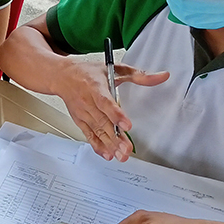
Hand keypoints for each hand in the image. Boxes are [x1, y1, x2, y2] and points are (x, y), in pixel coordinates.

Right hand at [52, 58, 167, 161]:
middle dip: (115, 137)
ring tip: (120, 155)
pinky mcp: (80, 121)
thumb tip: (161, 76)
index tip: (126, 126)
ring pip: (97, 131)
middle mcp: (87, 101)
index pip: (105, 102)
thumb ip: (138, 75)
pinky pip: (89, 135)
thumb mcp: (114, 68)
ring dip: (109, 145)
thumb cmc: (87, 73)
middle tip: (127, 149)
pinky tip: (107, 154)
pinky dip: (97, 146)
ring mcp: (83, 113)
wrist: (62, 77)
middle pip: (102, 122)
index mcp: (96, 86)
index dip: (116, 115)